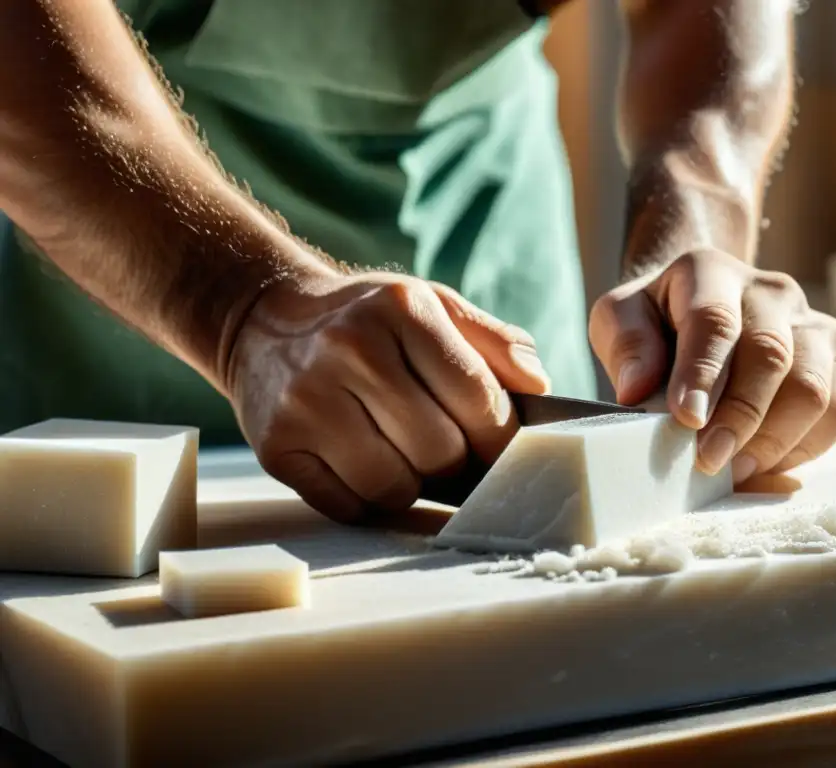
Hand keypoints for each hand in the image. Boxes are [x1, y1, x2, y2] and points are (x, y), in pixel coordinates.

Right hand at [227, 272, 550, 520]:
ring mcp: (307, 401)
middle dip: (456, 463)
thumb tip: (539, 388)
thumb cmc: (367, 321)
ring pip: (394, 488)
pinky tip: (362, 466)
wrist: (263, 321)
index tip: (501, 449)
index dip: (501, 438)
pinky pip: (347, 506)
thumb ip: (493, 342)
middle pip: (440, 451)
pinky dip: (366, 500)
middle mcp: (351, 350)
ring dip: (411, 485)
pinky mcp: (276, 447)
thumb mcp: (432, 305)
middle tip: (449, 454)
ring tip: (401, 455)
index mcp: (402, 309)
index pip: (478, 399)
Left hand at [589, 249, 835, 482]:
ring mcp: (813, 322)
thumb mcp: (618, 318)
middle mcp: (772, 291)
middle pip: (771, 355)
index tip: (685, 419)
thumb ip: (625, 346)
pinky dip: (805, 446)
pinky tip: (766, 463)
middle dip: (739, 417)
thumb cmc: (656, 320)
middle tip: (708, 461)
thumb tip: (636, 390)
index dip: (702, 374)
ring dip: (773, 439)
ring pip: (814, 387)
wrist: (702, 309)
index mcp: (711, 272)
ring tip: (734, 470)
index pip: (713, 320)